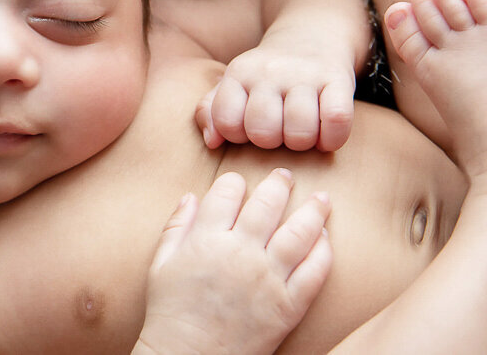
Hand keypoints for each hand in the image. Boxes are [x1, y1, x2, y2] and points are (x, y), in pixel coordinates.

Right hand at [134, 170, 331, 354]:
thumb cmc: (170, 310)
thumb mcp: (161, 263)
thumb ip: (177, 226)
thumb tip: (191, 196)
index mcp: (207, 238)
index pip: (227, 192)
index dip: (234, 182)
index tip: (239, 183)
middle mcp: (241, 252)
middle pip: (268, 204)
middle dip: (279, 184)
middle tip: (286, 175)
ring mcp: (268, 278)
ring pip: (299, 233)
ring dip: (313, 211)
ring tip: (323, 198)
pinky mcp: (288, 305)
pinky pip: (314, 272)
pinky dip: (323, 252)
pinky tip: (325, 239)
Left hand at [195, 41, 354, 150]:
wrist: (313, 33)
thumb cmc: (267, 74)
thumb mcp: (234, 84)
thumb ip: (211, 111)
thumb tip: (213, 141)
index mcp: (239, 73)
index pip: (226, 122)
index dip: (238, 135)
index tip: (250, 126)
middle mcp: (269, 71)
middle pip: (263, 132)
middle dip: (271, 142)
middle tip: (279, 130)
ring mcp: (305, 74)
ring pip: (300, 132)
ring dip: (302, 142)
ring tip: (302, 131)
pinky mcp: (339, 78)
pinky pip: (336, 121)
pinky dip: (332, 139)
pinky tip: (326, 134)